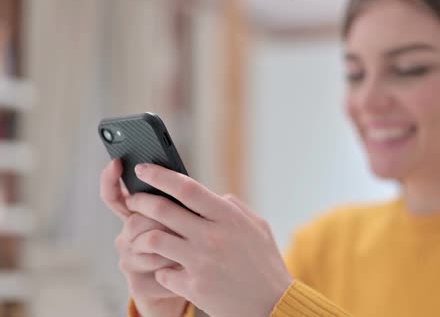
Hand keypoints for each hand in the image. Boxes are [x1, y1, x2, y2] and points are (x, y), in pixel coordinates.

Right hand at [100, 160, 187, 316]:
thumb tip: (186, 185)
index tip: (115, 162)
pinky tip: (189, 266)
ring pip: (149, 245)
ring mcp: (129, 261)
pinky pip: (157, 271)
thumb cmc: (192, 243)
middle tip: (185, 224)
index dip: (110, 179)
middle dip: (163, 221)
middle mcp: (127, 237)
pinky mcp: (138, 284)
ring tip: (195, 246)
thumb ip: (181, 201)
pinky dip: (179, 268)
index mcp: (137, 217)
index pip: (115, 196)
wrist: (194, 284)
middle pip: (135, 220)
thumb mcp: (188, 218)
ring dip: (176, 245)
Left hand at [127, 163, 293, 316]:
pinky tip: (166, 268)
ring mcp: (201, 262)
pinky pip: (162, 272)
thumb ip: (233, 207)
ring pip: (154, 239)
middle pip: (162, 210)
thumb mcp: (258, 227)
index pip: (187, 188)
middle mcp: (212, 236)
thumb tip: (213, 195)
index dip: (160, 175)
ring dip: (141, 236)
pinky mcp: (193, 287)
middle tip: (133, 200)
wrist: (272, 305)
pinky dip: (161, 269)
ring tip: (139, 235)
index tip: (144, 168)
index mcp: (229, 217)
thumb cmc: (265, 264)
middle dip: (140, 201)